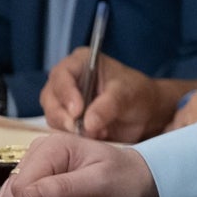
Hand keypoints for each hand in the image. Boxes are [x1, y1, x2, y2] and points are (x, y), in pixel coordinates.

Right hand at [0, 133, 158, 196]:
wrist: (133, 176)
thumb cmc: (123, 176)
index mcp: (54, 146)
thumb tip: (30, 196)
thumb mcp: (101, 181)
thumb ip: (66, 187)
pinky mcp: (35, 178)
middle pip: (12, 194)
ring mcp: (35, 164)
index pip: (23, 185)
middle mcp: (39, 151)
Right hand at [41, 52, 174, 142]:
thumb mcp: (126, 95)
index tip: (77, 111)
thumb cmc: (137, 94)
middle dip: (63, 115)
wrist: (145, 113)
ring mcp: (65, 100)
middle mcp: (68, 79)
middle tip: (80, 128)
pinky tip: (96, 135)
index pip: (62, 74)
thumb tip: (88, 123)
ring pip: (53, 116)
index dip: (66, 93)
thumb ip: (107, 106)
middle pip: (50, 97)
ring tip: (98, 131)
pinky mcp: (67, 118)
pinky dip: (74, 135)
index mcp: (81, 62)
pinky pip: (60, 129)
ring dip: (71, 128)